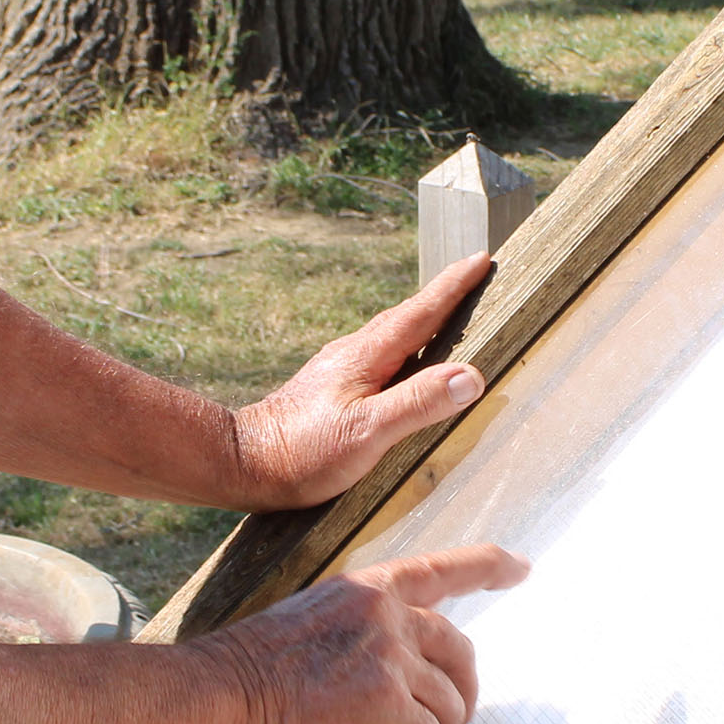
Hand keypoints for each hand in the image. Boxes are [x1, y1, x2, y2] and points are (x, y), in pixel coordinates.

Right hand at [207, 543, 530, 723]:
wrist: (216, 702)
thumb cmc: (245, 682)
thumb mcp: (310, 635)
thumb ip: (359, 647)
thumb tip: (396, 697)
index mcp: (363, 591)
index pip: (437, 570)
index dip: (485, 567)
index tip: (521, 569)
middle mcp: (386, 616)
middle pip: (459, 654)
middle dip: (460, 698)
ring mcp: (392, 659)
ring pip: (447, 713)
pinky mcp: (392, 707)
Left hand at [228, 254, 496, 508]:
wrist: (243, 464)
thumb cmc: (303, 453)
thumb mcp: (367, 432)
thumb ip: (418, 403)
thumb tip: (471, 375)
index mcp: (367, 356)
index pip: (421, 312)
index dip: (453, 287)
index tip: (480, 259)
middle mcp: (353, 354)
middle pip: (408, 316)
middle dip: (443, 296)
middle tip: (473, 276)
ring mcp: (340, 369)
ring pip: (392, 336)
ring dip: (423, 321)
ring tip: (449, 316)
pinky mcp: (331, 388)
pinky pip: (380, 357)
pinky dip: (404, 350)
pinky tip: (406, 366)